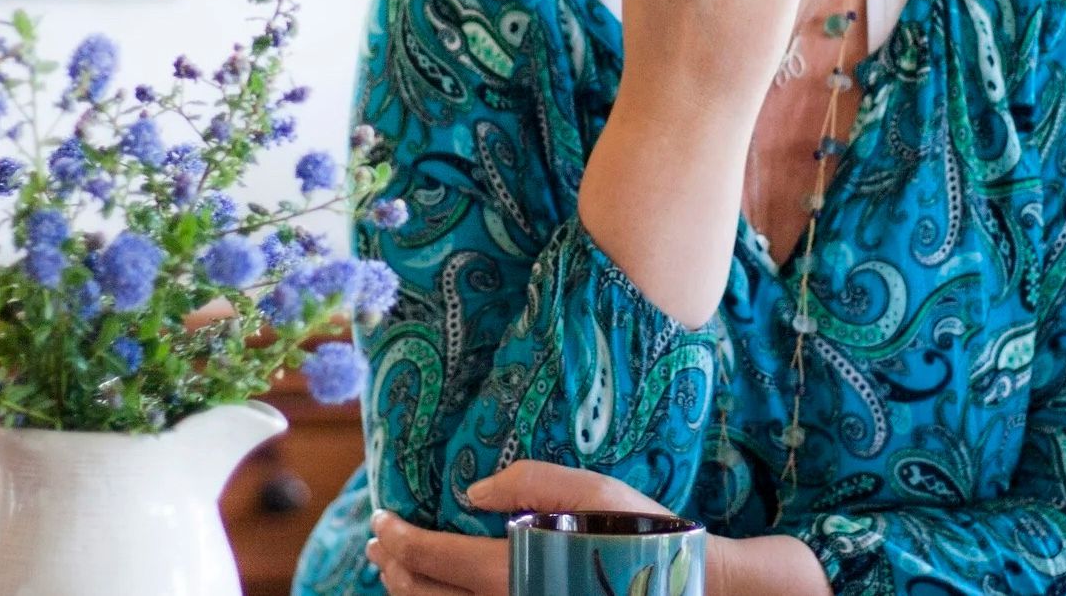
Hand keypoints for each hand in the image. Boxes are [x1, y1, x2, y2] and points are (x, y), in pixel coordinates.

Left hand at [365, 460, 732, 594]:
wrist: (685, 590)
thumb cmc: (640, 536)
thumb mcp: (590, 492)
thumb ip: (529, 482)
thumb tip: (474, 492)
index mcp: (514, 571)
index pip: (436, 558)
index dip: (401, 538)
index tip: (381, 519)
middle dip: (396, 569)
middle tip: (380, 544)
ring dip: (411, 594)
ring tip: (398, 570)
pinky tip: (440, 594)